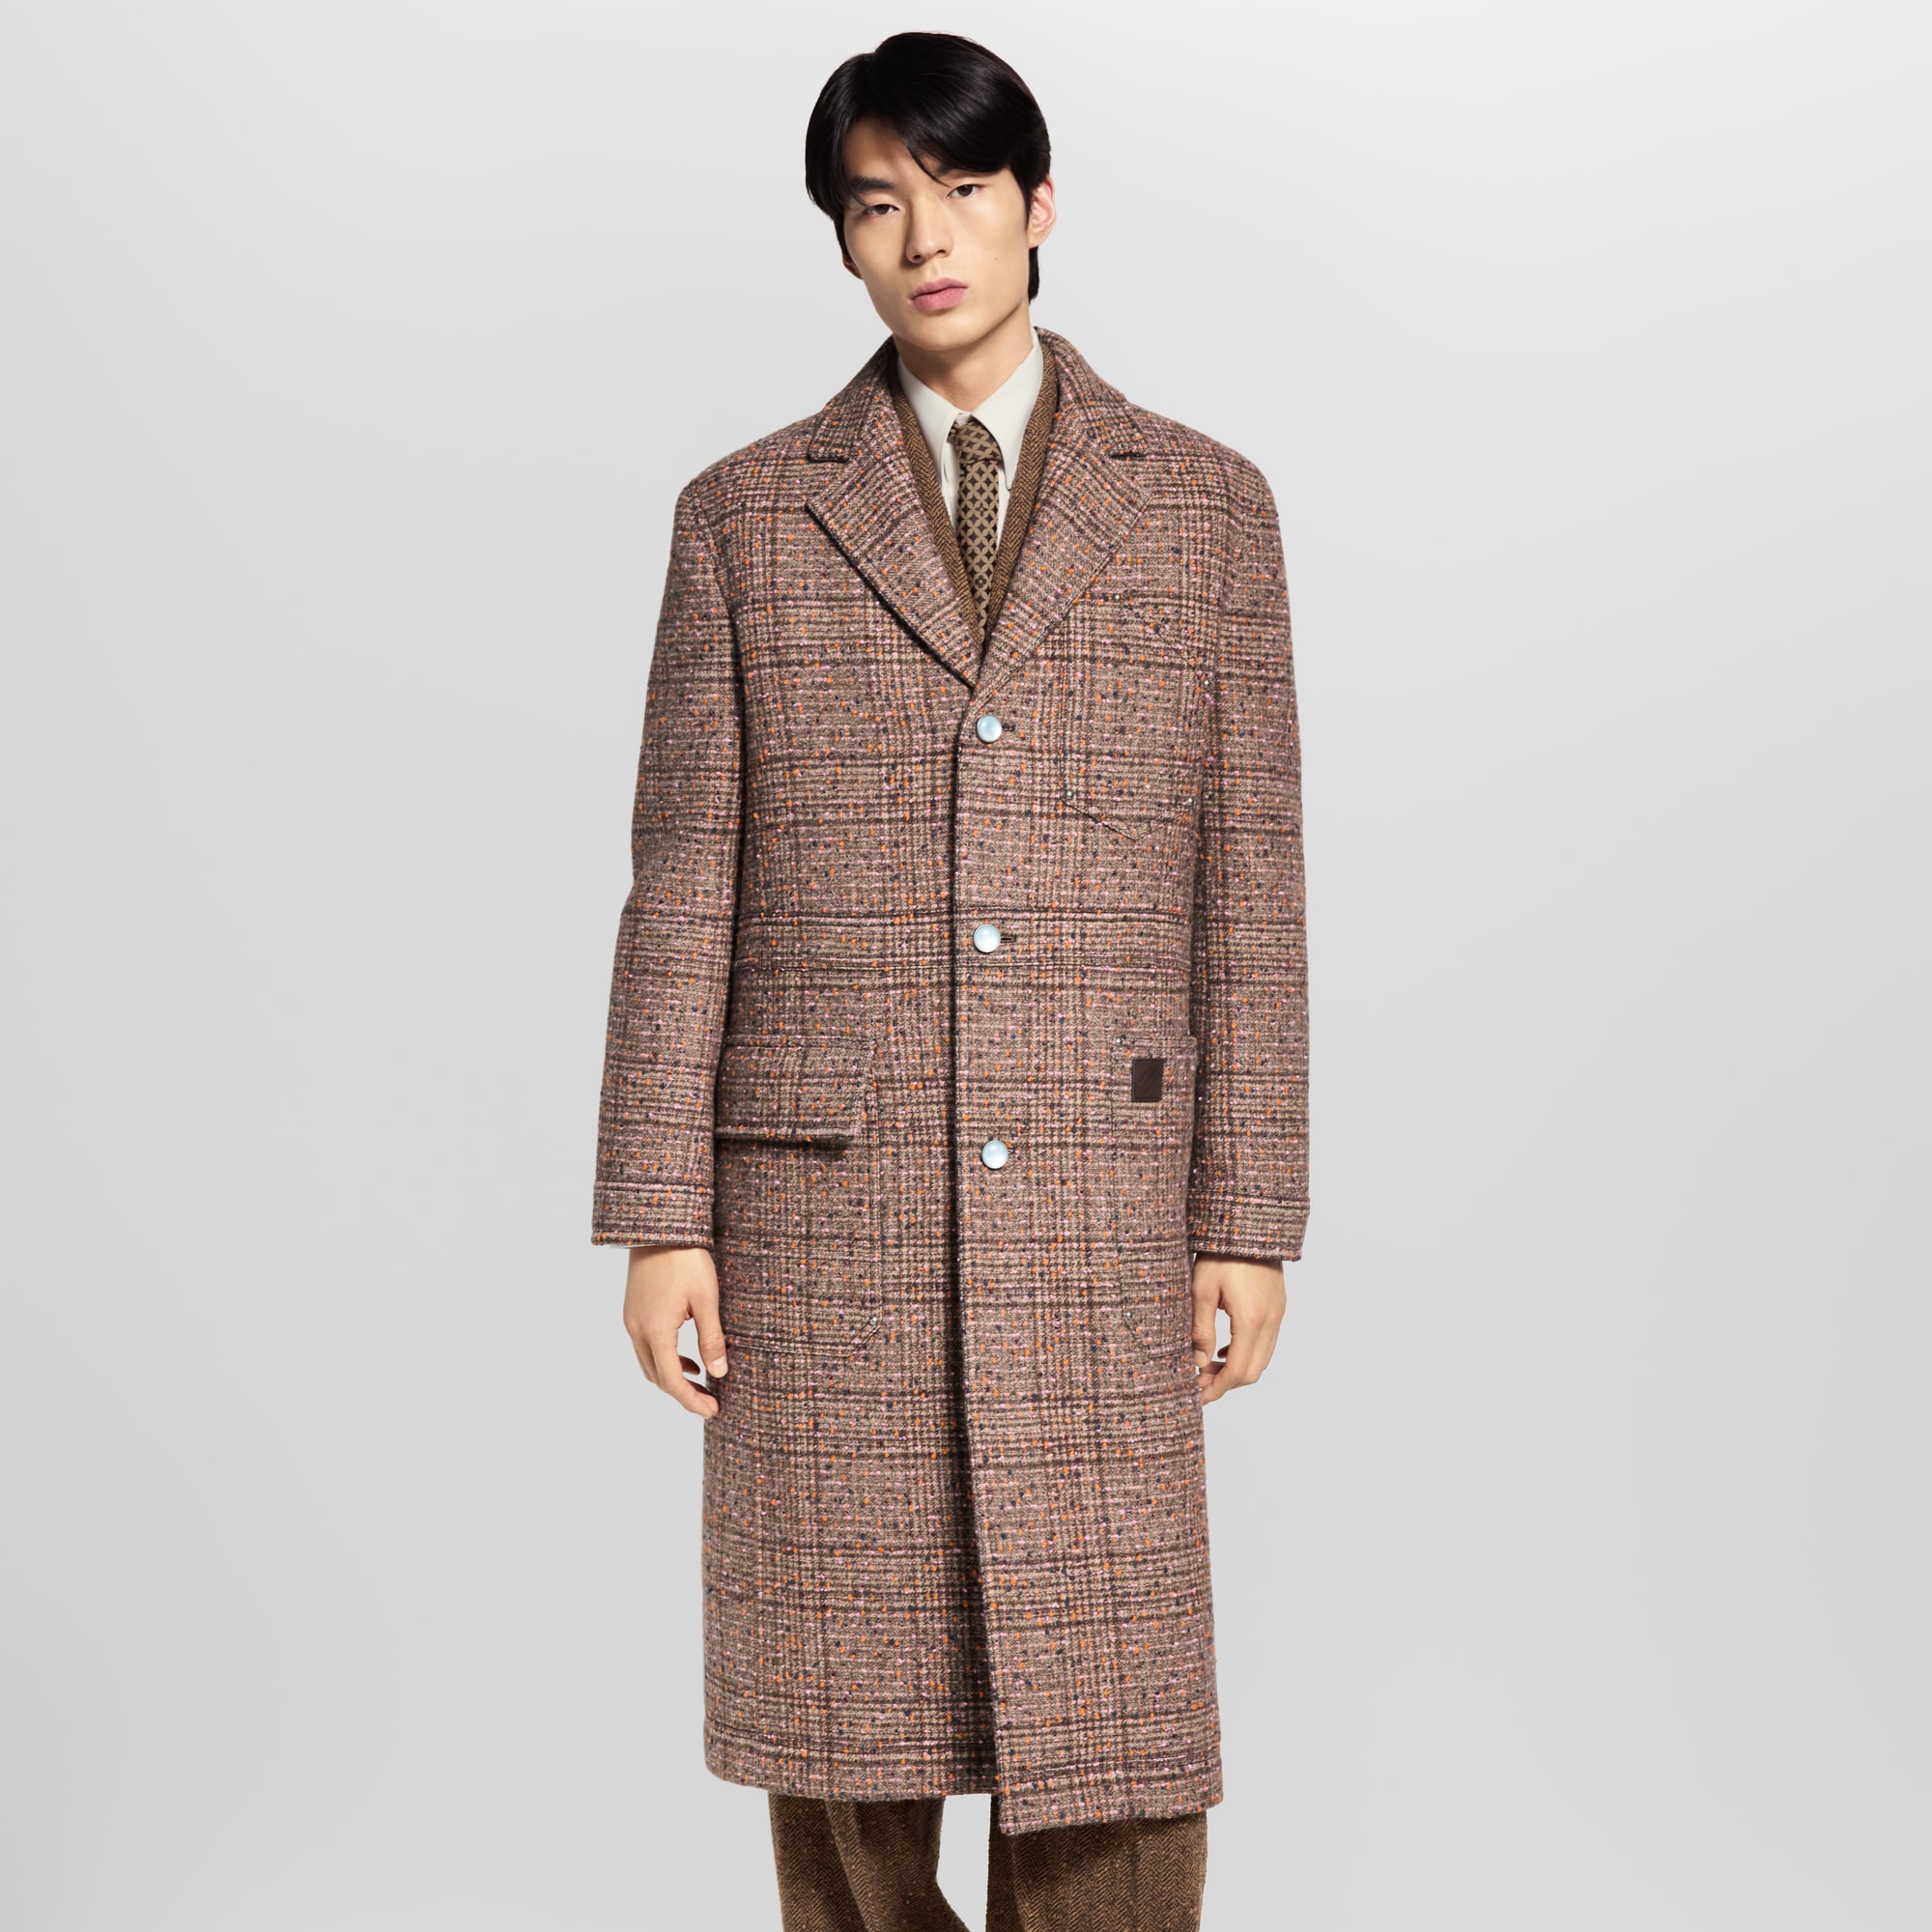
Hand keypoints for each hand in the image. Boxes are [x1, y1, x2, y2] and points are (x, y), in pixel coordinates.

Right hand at [623, 1244, 726, 1417]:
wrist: (659, 1227)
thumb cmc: (687, 1259)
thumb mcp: (707, 1299)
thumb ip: (711, 1339)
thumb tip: (718, 1374)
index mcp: (656, 1330)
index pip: (672, 1381)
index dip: (692, 1401)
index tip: (713, 1411)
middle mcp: (637, 1330)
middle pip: (657, 1377)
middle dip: (683, 1394)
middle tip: (709, 1402)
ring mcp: (631, 1320)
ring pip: (649, 1364)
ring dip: (673, 1377)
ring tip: (701, 1382)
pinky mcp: (633, 1311)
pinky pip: (646, 1347)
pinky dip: (665, 1359)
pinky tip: (687, 1356)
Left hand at [1191, 1253, 1285, 1404]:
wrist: (1250, 1223)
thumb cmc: (1221, 1253)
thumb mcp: (1202, 1289)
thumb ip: (1201, 1329)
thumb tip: (1198, 1362)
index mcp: (1252, 1319)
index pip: (1239, 1371)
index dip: (1218, 1388)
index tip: (1198, 1396)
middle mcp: (1271, 1321)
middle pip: (1253, 1371)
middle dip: (1226, 1383)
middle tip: (1199, 1382)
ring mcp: (1278, 1314)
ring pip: (1262, 1359)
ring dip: (1237, 1369)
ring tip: (1208, 1366)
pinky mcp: (1278, 1306)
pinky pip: (1266, 1343)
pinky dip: (1247, 1354)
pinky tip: (1225, 1349)